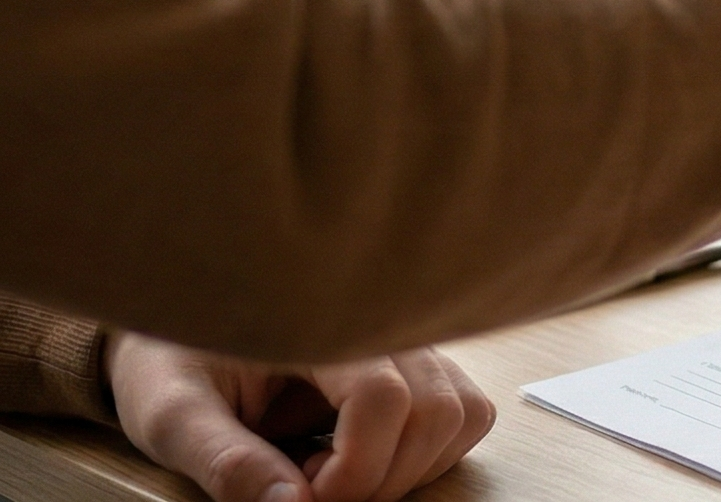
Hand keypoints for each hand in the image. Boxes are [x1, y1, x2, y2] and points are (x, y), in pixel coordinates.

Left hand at [103, 333, 492, 501]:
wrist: (184, 329)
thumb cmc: (173, 362)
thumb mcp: (171, 414)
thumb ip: (226, 460)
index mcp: (320, 322)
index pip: (384, 397)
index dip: (353, 469)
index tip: (301, 497)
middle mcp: (379, 322)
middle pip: (433, 413)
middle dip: (379, 478)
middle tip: (310, 489)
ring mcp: (408, 341)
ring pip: (459, 415)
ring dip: (407, 468)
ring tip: (333, 470)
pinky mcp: (421, 365)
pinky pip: (464, 414)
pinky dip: (427, 455)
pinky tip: (364, 457)